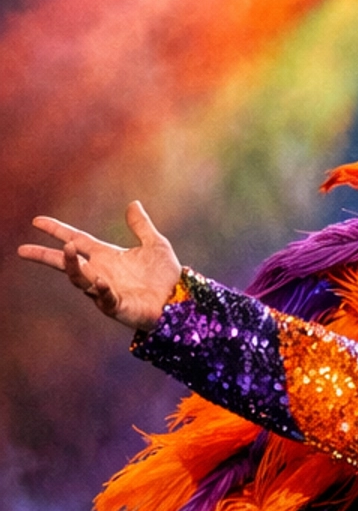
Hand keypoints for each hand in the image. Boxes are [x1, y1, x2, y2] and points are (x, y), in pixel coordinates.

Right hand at [18, 201, 184, 330]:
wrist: (181, 300)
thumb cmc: (166, 276)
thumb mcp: (155, 244)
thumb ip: (141, 226)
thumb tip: (133, 204)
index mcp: (106, 256)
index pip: (76, 240)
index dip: (57, 231)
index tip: (37, 222)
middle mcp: (101, 272)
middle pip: (67, 263)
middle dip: (45, 256)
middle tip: (24, 250)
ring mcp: (106, 290)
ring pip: (80, 279)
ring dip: (72, 266)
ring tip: (68, 251)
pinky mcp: (117, 306)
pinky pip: (104, 299)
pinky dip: (102, 291)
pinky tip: (102, 282)